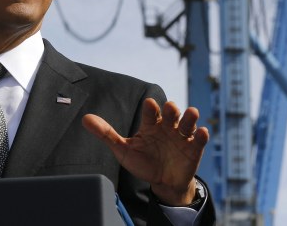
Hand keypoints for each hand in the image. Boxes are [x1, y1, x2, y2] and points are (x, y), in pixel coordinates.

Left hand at [82, 98, 207, 205]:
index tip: (150, 104)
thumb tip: (84, 119)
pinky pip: (198, 140)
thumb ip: (106, 134)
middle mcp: (167, 127)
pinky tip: (201, 132)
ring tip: (191, 113)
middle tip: (170, 107)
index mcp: (151, 124)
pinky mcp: (193, 149)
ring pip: (187, 123)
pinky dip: (201, 135)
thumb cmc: (143, 162)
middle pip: (171, 113)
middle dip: (171, 109)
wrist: (162, 182)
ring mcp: (181, 137)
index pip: (152, 112)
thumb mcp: (123, 150)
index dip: (152, 108)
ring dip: (189, 117)